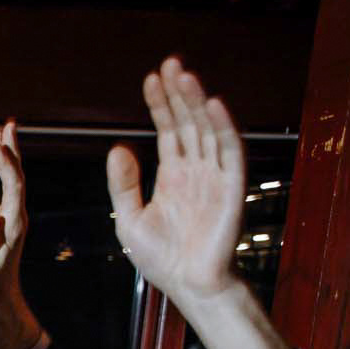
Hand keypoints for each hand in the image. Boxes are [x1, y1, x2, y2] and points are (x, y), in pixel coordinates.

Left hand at [109, 58, 246, 313]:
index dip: (161, 103)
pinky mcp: (232, 187)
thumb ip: (123, 184)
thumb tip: (117, 148)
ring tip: (185, 75)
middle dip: (179, 93)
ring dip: (197, 102)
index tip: (151, 77)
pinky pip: (230, 152)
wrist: (187, 285)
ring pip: (207, 130)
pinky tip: (213, 105)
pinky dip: (224, 128)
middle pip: (188, 122)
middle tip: (170, 63)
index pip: (168, 129)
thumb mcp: (129, 218)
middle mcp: (196, 169)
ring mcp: (215, 176)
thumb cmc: (160, 258)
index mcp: (173, 174)